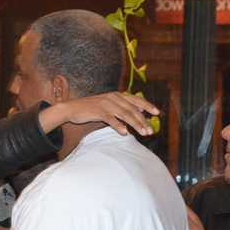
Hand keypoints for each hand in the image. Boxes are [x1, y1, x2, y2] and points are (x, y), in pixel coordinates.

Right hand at [40, 92, 158, 135]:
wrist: (71, 108)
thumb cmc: (91, 109)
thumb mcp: (108, 106)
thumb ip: (122, 108)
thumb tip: (140, 111)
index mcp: (117, 95)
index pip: (136, 100)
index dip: (147, 105)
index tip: (157, 113)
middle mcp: (113, 97)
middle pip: (132, 109)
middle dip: (143, 121)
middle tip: (150, 131)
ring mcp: (105, 104)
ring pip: (124, 114)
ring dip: (135, 124)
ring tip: (142, 133)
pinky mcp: (97, 111)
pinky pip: (111, 119)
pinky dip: (119, 126)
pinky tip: (125, 133)